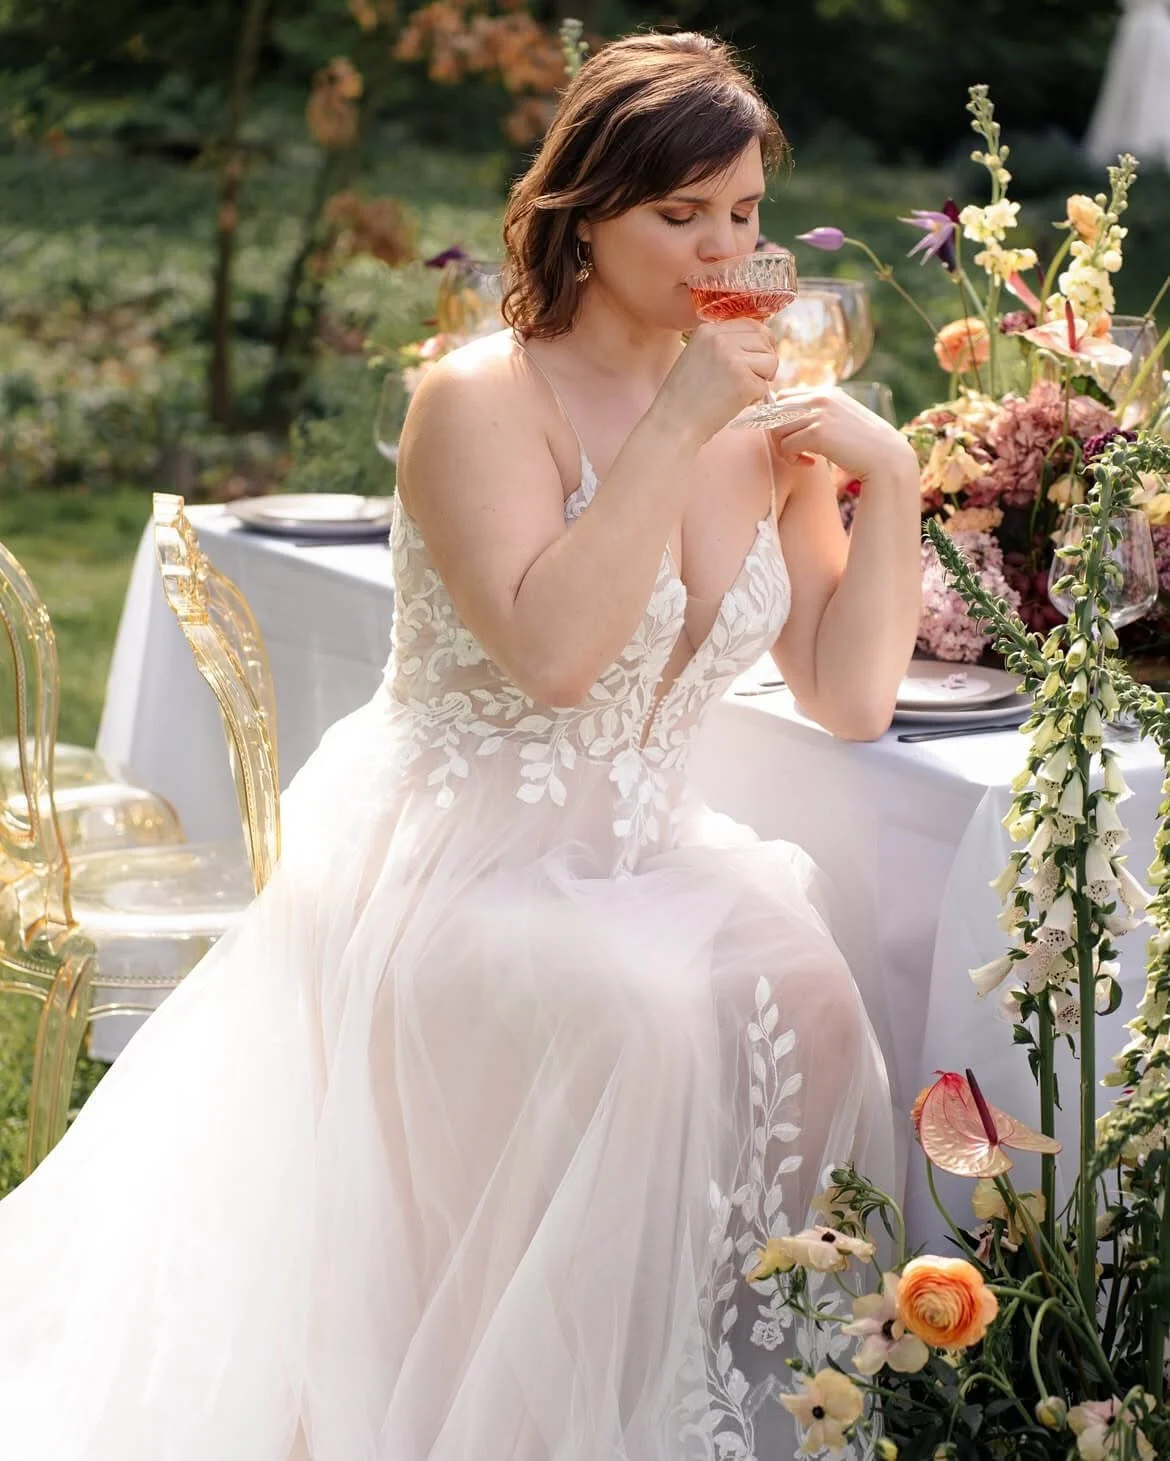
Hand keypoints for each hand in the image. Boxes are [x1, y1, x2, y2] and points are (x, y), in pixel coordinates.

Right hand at [652, 320, 777, 446]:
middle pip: (765, 340)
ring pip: (771, 361)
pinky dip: (755, 398)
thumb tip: (762, 340)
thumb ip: (723, 344)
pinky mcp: (744, 382)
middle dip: (764, 361)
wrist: (673, 424)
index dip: (762, 342)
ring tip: (739, 391)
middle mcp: (721, 339)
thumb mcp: (697, 355)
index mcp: (708, 330)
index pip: (752, 324)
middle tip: (749, 380)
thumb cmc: (685, 396)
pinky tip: (735, 403)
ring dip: (761, 379)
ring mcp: (733, 360)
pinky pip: (764, 386)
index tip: (757, 358)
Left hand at [766, 387, 917, 484]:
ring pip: (776, 429)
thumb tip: (783, 423)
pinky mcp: (818, 432)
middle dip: (778, 434)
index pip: (782, 397)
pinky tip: (810, 463)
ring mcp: (819, 413)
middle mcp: (820, 397)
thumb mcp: (840, 420)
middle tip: (794, 451)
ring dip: (783, 448)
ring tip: (802, 458)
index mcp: (825, 392)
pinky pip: (786, 446)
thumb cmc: (862, 445)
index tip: (796, 438)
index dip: (781, 420)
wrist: (886, 458)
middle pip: (774, 411)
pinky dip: (792, 459)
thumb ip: (817, 415)